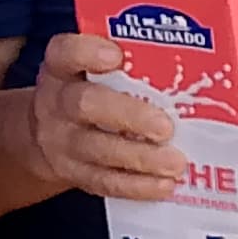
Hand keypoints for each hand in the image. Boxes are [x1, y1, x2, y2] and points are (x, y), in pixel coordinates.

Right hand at [22, 34, 184, 200]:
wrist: (43, 137)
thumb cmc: (87, 93)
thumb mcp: (90, 70)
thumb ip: (129, 62)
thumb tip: (194, 61)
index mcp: (62, 68)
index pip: (66, 52)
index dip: (88, 53)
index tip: (116, 56)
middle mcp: (57, 102)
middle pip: (86, 105)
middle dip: (129, 115)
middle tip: (165, 127)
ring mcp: (62, 141)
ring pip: (98, 149)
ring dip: (140, 158)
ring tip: (175, 162)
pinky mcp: (74, 173)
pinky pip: (104, 181)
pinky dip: (136, 186)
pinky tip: (163, 185)